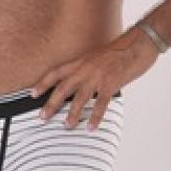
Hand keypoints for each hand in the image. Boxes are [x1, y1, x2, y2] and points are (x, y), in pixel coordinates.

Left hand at [30, 27, 159, 129]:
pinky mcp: (111, 83)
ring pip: (80, 98)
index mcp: (81, 61)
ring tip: (66, 126)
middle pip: (63, 88)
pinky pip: (101, 104)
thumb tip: (83, 84)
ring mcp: (98, 76)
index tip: (32, 94)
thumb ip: (88, 69)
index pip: (56, 72)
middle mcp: (86, 68)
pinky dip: (95, 117)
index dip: (43, 83)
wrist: (138, 43)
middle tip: (42, 117)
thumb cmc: (120, 50)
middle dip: (51, 104)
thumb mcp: (98, 57)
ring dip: (72, 114)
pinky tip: (91, 127)